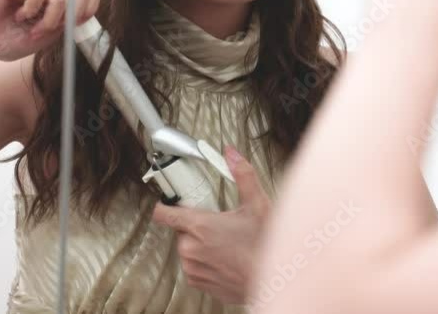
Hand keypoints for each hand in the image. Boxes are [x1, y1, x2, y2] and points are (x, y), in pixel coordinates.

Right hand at [0, 0, 101, 61]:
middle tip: (49, 29)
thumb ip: (66, 22)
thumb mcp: (46, 35)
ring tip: (30, 28)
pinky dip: (30, 13)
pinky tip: (16, 16)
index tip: (75, 25)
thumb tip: (87, 13)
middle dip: (70, 16)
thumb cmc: (8, 38)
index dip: (90, 6)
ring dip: (48, 21)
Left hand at [151, 146, 270, 303]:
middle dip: (196, 225)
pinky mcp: (198, 282)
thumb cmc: (264, 247)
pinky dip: (205, 261)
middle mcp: (191, 248)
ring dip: (200, 244)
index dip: (165, 204)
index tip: (171, 201)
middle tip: (217, 224)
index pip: (164, 213)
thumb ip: (242, 175)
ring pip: (187, 248)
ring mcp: (193, 268)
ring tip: (224, 243)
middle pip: (181, 229)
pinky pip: (193, 266)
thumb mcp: (257, 205)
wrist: (273, 282)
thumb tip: (231, 154)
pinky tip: (224, 258)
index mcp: (200, 226)